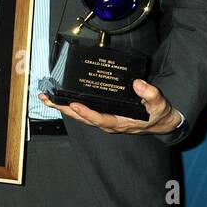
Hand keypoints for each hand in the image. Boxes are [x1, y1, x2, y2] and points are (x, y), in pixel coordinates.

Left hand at [39, 79, 180, 134]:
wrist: (159, 121)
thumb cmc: (158, 113)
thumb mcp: (159, 104)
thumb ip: (151, 94)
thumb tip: (138, 83)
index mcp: (119, 122)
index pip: (99, 119)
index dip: (86, 113)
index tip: (74, 104)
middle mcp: (107, 123)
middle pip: (82, 118)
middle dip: (64, 109)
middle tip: (48, 100)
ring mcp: (102, 120)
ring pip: (79, 116)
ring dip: (62, 107)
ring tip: (46, 98)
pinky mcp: (101, 115)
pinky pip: (82, 112)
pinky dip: (69, 106)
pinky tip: (59, 99)